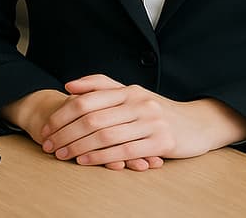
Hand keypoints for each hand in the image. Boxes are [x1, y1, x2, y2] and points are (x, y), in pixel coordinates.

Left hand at [0, 88, 161, 170]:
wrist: (198, 123)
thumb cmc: (158, 111)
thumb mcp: (133, 94)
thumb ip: (102, 86)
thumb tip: (69, 85)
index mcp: (128, 90)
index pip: (87, 99)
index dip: (62, 115)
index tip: (47, 128)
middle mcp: (139, 102)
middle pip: (92, 118)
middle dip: (65, 133)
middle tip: (48, 145)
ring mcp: (151, 121)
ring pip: (105, 135)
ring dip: (78, 146)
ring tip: (61, 154)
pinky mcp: (162, 141)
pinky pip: (124, 150)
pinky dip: (101, 156)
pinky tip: (84, 161)